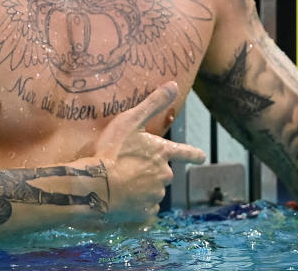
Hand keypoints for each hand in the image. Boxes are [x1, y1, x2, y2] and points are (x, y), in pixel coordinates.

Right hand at [94, 81, 205, 222]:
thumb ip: (153, 103)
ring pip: (153, 190)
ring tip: (121, 182)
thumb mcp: (131, 121)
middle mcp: (165, 175)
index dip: (194, 154)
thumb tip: (174, 85)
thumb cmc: (113, 151)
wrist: (97, 186)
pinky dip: (136, 204)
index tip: (201, 156)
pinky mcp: (145, 213)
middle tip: (128, 166)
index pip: (187, 152)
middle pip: (164, 172)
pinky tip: (122, 198)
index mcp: (163, 153)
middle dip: (152, 170)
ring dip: (142, 187)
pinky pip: (144, 207)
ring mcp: (155, 195)